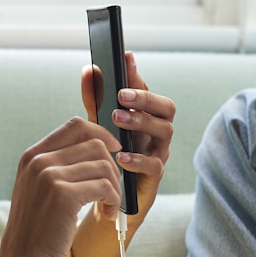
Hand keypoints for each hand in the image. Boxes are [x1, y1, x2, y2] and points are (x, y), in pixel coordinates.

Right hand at [0, 116, 121, 256]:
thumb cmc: (38, 231)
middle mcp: (38, 161)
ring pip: (103, 164)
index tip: (114, 152)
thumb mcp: (39, 191)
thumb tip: (97, 147)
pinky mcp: (63, 194)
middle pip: (94, 143)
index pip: (75, 125)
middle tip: (112, 191)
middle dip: (112, 167)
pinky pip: (105, 186)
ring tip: (110, 207)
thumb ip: (57, 167)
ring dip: (115, 187)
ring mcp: (49, 175)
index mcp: (32, 156)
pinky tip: (109, 216)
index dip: (101, 133)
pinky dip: (114, 200)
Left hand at [80, 52, 173, 226]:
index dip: (136, 74)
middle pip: (166, 107)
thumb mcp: (98, 126)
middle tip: (122, 95)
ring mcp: (159, 153)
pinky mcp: (154, 177)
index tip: (125, 57)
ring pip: (165, 131)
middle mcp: (156, 131)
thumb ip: (95, 100)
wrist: (106, 199)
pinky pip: (155, 164)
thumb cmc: (106, 157)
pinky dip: (138, 159)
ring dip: (142, 122)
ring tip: (118, 118)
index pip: (146, 90)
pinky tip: (120, 156)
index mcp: (145, 116)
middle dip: (146, 98)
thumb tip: (89, 70)